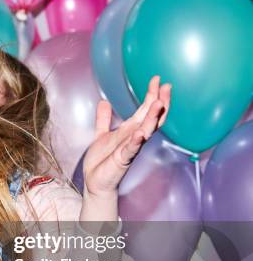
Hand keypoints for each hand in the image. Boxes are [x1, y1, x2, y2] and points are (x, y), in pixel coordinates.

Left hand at [83, 75, 171, 196]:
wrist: (94, 181)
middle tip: (166, 86)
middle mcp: (134, 138)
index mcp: (130, 130)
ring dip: (152, 118)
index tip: (157, 80)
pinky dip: (136, 141)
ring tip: (158, 103)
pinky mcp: (123, 159)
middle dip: (159, 102)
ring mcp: (130, 148)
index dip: (152, 95)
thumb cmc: (101, 161)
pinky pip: (132, 149)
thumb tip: (104, 102)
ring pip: (146, 131)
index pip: (145, 110)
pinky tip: (140, 133)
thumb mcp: (101, 134)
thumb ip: (103, 119)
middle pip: (152, 118)